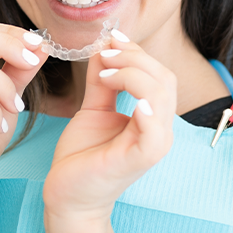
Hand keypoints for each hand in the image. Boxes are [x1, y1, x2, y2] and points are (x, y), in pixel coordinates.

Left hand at [42, 31, 176, 219]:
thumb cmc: (83, 154)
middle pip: (164, 78)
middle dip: (134, 58)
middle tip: (105, 54)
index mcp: (152, 117)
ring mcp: (153, 145)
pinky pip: (154, 129)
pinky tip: (123, 91)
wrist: (68, 194)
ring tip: (105, 73)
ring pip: (161, 95)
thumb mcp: (94, 108)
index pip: (159, 74)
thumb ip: (103, 80)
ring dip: (132, 73)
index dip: (137, 52)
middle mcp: (160, 129)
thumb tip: (106, 47)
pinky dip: (144, 105)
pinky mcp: (140, 159)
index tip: (111, 39)